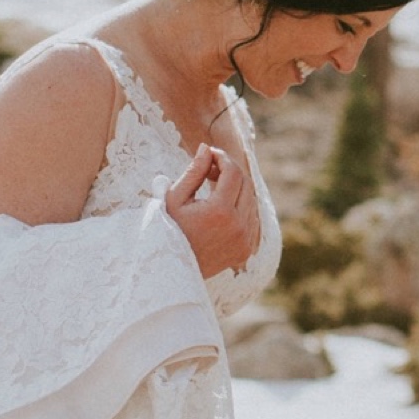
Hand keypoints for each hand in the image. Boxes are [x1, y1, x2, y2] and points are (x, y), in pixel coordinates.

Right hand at [164, 143, 257, 277]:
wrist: (169, 271)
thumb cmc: (167, 231)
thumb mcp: (175, 198)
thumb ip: (194, 171)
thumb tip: (206, 148)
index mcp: (221, 212)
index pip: (233, 173)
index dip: (222, 158)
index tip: (209, 154)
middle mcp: (238, 226)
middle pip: (245, 184)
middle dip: (230, 171)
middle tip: (210, 169)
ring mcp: (245, 240)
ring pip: (251, 201)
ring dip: (236, 188)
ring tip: (213, 186)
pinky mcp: (246, 249)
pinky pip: (251, 219)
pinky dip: (240, 207)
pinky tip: (221, 205)